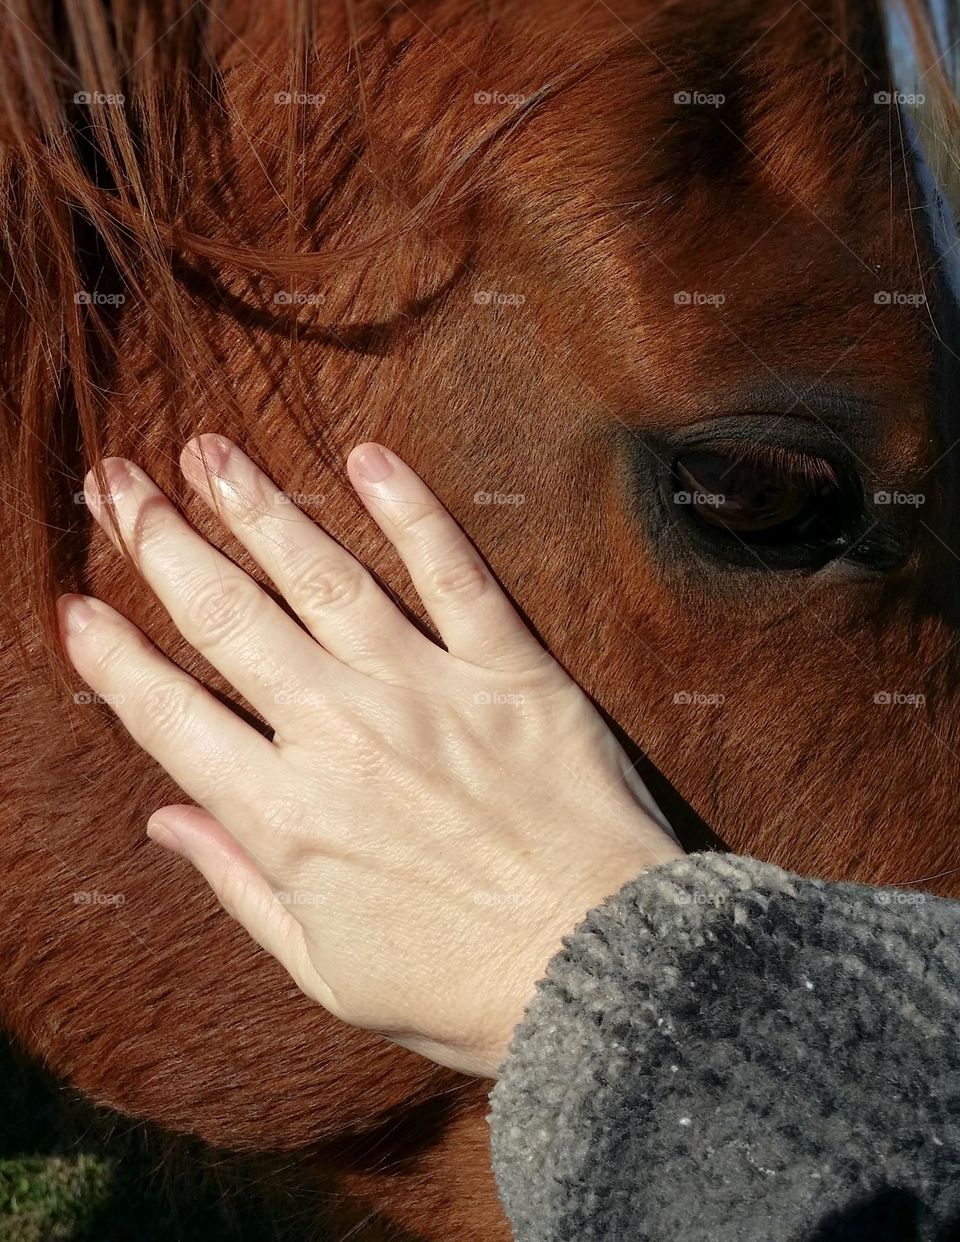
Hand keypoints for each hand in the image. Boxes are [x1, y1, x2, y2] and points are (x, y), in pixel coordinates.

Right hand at [59, 437, 681, 1077]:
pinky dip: (411, 512)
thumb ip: (239, 883)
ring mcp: (428, 694)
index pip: (171, 717)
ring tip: (207, 449)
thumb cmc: (460, 987)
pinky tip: (366, 459)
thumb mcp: (324, 967)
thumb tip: (165, 820)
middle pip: (229, 621)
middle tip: (116, 482)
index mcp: (288, 818)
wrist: (600, 971)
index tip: (74, 608)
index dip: (113, 659)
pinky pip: (453, 575)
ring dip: (257, 508)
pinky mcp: (509, 673)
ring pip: (322, 579)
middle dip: (162, 544)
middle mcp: (343, 737)